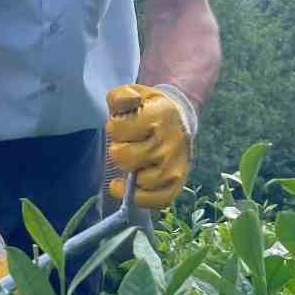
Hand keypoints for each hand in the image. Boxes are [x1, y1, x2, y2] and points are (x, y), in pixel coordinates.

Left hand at [105, 83, 195, 208]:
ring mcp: (175, 165)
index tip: (123, 126)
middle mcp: (170, 141)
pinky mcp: (177, 184)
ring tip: (136, 162)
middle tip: (129, 145)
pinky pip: (156, 201)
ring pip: (139, 181)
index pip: (117, 130)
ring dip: (130, 173)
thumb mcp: (134, 93)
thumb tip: (129, 102)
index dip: (115, 128)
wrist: (179, 119)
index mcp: (160, 115)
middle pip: (124, 158)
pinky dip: (141, 198)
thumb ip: (122, 95)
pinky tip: (132, 187)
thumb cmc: (149, 109)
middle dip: (120, 152)